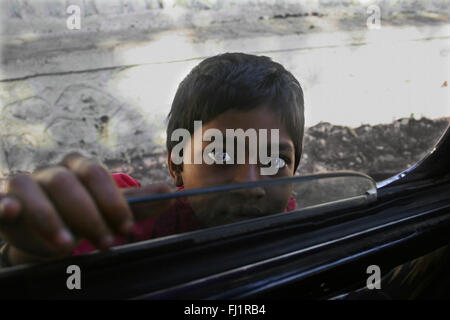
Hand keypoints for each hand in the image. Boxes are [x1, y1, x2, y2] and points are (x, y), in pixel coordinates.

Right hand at [0, 153, 173, 265]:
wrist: (44, 233)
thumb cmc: (80, 218)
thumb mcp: (108, 212)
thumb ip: (137, 204)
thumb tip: (172, 195)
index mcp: (80, 169)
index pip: (98, 175)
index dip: (113, 201)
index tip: (127, 229)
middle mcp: (53, 172)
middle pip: (68, 183)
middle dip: (88, 215)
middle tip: (104, 244)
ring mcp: (25, 183)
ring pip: (33, 188)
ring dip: (51, 217)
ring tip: (68, 246)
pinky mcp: (4, 199)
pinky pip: (2, 196)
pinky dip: (5, 204)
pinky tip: (10, 212)